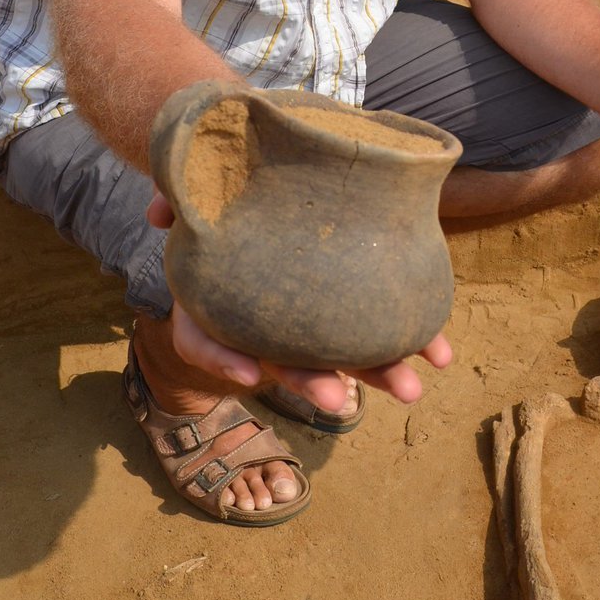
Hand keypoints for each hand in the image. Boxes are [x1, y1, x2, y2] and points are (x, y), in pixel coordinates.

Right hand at [149, 192, 452, 405]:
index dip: (233, 360)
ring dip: (382, 371)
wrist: (273, 200)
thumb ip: (177, 203)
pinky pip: (390, 320)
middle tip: (340, 399)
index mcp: (238, 310)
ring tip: (414, 386)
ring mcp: (323, 315)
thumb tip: (159, 209)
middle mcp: (281, 324)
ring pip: (350, 351)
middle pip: (296, 362)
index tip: (251, 375)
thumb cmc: (233, 210)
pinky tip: (440, 352)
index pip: (233, 344)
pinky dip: (417, 336)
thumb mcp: (201, 207)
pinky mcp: (362, 296)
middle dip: (321, 382)